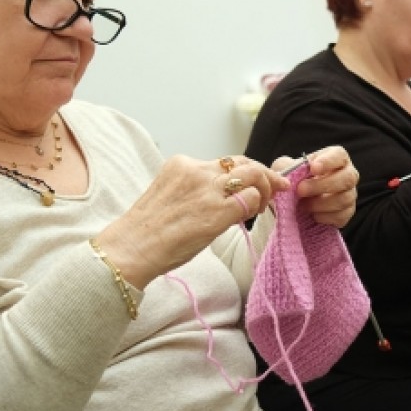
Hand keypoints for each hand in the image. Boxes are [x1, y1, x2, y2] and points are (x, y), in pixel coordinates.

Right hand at [95, 155, 288, 288]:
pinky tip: (250, 217)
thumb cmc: (149, 231)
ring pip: (253, 176)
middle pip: (244, 162)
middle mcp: (196, 171)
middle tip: (278, 187)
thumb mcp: (170, 196)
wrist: (132, 248)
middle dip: (266, 174)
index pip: (225, 162)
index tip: (260, 180)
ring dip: (266, 189)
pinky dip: (256, 206)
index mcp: (181, 164)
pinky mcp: (217, 211)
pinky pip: (251, 199)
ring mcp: (207, 189)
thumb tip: (227, 196)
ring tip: (265, 204)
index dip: (247, 170)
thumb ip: (197, 189)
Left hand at [282, 146, 357, 228]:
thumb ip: (287, 166)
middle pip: (348, 178)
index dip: (328, 161)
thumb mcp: (286, 167)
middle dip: (323, 185)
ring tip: (302, 205)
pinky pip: (341, 216)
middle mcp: (348, 175)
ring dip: (320, 203)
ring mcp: (350, 194)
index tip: (312, 168)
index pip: (339, 155)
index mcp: (336, 158)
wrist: (296, 200)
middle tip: (301, 190)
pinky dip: (324, 217)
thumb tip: (289, 174)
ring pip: (344, 199)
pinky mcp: (347, 212)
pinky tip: (312, 215)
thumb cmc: (295, 178)